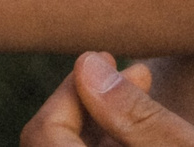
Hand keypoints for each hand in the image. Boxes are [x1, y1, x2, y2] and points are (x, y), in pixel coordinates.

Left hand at [24, 53, 193, 146]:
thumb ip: (140, 118)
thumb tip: (85, 67)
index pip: (45, 140)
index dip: (66, 93)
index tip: (102, 57)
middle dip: (85, 102)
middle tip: (126, 66)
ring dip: (103, 119)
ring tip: (144, 83)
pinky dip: (118, 141)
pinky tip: (148, 122)